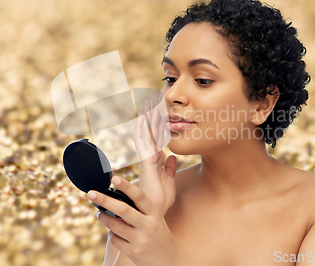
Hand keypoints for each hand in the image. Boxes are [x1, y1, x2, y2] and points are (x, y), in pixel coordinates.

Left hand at [89, 176, 192, 265]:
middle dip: (104, 200)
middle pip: (122, 209)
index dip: (126, 186)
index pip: (139, 196)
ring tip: (99, 213)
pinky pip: (114, 240)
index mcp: (154, 214)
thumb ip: (140, 210)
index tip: (114, 178)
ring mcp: (140, 240)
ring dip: (103, 217)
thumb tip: (115, 198)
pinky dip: (112, 235)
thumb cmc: (158, 234)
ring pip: (113, 225)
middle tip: (91, 193)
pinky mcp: (133, 252)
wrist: (170, 260)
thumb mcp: (155, 219)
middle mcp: (148, 225)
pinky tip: (115, 233)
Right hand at [134, 95, 176, 215]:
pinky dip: (143, 131)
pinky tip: (143, 120)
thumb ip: (170, 168)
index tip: (161, 111)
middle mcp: (150, 158)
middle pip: (151, 133)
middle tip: (152, 101)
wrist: (153, 213)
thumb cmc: (160, 200)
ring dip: (147, 120)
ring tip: (147, 105)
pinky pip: (144, 144)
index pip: (158, 138)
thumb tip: (172, 156)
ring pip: (146, 135)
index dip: (160, 125)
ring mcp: (147, 160)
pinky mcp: (146, 164)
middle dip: (153, 118)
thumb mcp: (170, 180)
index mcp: (156, 161)